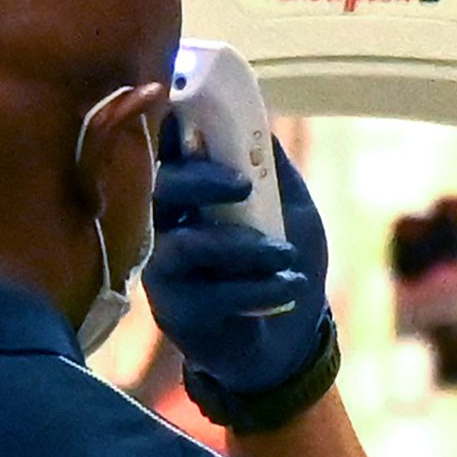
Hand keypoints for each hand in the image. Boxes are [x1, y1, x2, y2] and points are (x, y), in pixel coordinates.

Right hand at [148, 147, 333, 401]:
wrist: (289, 341)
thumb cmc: (283, 266)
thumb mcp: (293, 214)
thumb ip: (277, 175)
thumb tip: (265, 128)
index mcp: (195, 197)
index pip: (175, 155)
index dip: (177, 131)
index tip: (197, 115)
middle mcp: (169, 227)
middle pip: (163, 189)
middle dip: (201, 181)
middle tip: (242, 186)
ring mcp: (167, 272)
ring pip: (184, 245)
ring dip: (240, 246)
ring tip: (286, 256)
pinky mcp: (176, 314)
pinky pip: (210, 294)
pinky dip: (257, 288)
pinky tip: (290, 286)